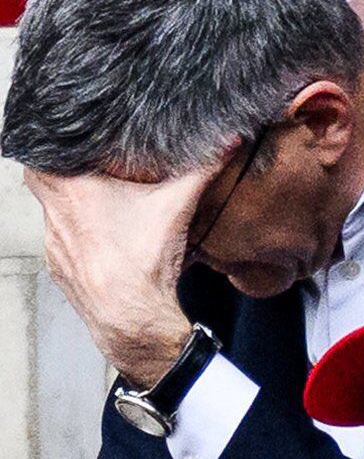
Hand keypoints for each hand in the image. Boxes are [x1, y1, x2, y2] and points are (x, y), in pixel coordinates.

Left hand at [24, 164, 219, 385]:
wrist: (131, 318)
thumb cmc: (145, 264)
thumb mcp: (177, 207)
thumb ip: (202, 169)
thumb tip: (229, 140)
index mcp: (75, 195)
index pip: (40, 158)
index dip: (52, 147)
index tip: (71, 143)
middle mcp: (56, 219)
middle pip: (41, 183)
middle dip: (62, 173)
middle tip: (87, 168)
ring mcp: (54, 247)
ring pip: (50, 214)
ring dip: (68, 205)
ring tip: (96, 201)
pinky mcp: (60, 269)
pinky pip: (59, 241)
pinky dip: (73, 234)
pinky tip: (99, 237)